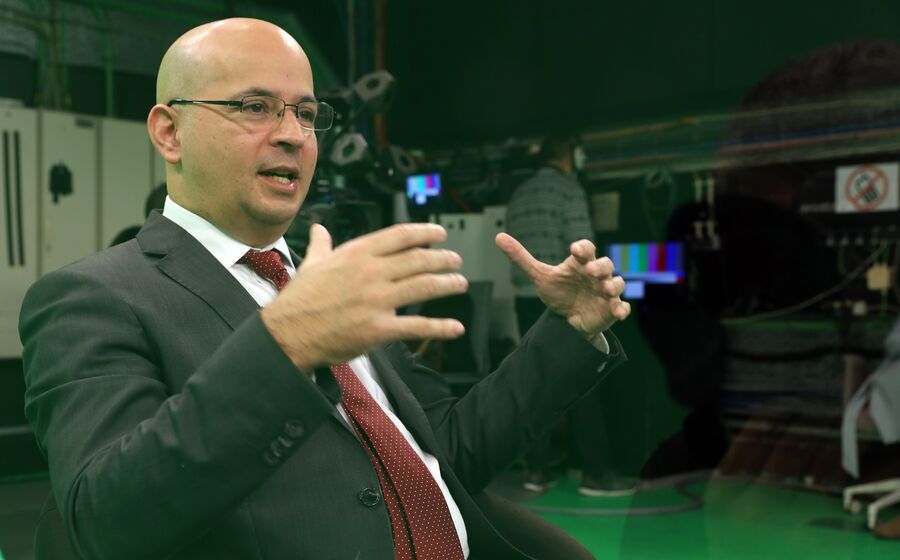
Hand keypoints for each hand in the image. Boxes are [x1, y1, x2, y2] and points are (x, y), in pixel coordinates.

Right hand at [261, 223, 467, 371]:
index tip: (440, 234)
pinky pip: (417, 326)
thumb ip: (322, 244)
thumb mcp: (312, 264)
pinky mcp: (378, 328)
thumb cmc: (299, 299)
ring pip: (424, 286)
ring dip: (448, 283)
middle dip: (443, 258)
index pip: (401, 236)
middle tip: (455, 260)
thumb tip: (319, 228)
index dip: (426, 232)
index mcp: (357, 254)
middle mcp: (371, 273)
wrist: (287, 332)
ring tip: (460, 283)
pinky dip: (441, 327)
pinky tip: (455, 327)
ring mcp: (376, 300)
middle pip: (419, 259)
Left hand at [495, 233, 629, 337]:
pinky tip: (618, 313)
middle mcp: (596, 275)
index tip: (574, 249)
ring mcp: (606, 292)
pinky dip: (622, 309)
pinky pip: (622, 307)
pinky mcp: (611, 309)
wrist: (567, 319)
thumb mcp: (539, 276)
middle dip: (600, 266)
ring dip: (614, 285)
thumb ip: (521, 257)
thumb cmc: (559, 292)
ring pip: (617, 283)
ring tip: (606, 288)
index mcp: (580, 263)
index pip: (586, 249)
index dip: (583, 248)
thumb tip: (499, 236)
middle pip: (605, 264)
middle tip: (590, 270)